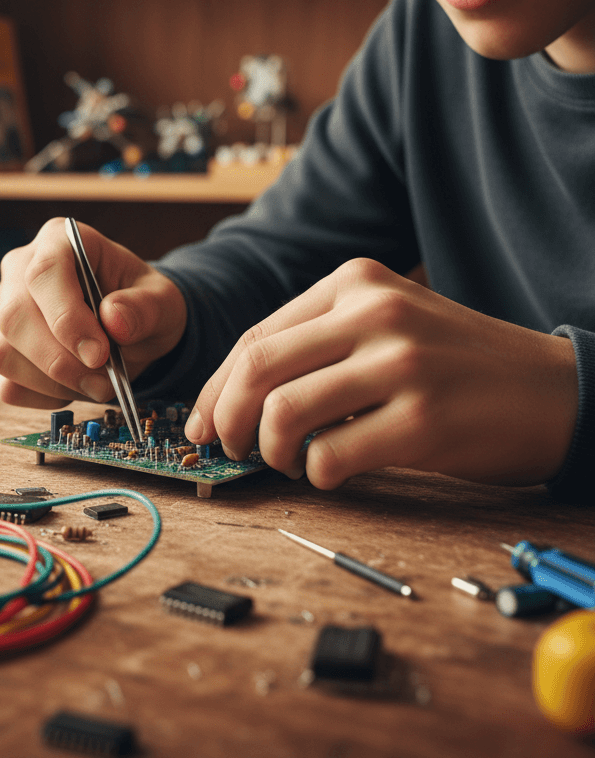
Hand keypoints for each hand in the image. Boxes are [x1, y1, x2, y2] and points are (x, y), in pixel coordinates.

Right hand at [0, 218, 186, 409]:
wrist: (129, 327)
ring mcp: (1, 310)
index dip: (66, 317)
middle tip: (104, 381)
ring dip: (53, 382)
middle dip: (60, 360)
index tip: (99, 354)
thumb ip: (145, 307)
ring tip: (97, 385)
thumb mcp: (161, 300)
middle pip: (14, 316)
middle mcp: (19, 270)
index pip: (44, 273)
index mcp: (59, 241)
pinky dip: (43, 396)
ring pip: (2, 352)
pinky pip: (6, 383)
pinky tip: (73, 386)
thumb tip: (114, 319)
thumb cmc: (140, 304)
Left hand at [184, 257, 577, 488]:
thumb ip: (316, 344)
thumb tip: (232, 397)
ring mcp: (401, 362)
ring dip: (269, 450)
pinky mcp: (424, 418)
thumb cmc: (456, 363)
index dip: (215, 386)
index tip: (202, 420)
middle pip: (258, 368)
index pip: (256, 336)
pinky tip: (329, 472)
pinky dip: (315, 474)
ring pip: (284, 411)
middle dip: (226, 417)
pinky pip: (332, 455)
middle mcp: (374, 312)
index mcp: (354, 283)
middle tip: (229, 447)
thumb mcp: (386, 323)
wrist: (554, 389)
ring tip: (286, 461)